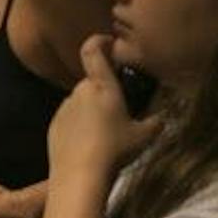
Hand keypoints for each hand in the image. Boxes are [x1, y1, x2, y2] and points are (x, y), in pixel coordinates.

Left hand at [47, 36, 160, 182]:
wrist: (79, 175)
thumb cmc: (115, 150)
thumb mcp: (145, 136)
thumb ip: (156, 121)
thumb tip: (163, 117)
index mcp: (102, 86)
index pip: (93, 51)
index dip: (98, 41)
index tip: (108, 42)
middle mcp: (79, 92)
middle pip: (92, 83)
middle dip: (104, 92)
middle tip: (120, 110)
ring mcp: (63, 109)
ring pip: (81, 102)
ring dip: (92, 110)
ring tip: (106, 133)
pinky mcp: (53, 126)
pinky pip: (70, 119)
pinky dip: (80, 125)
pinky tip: (90, 144)